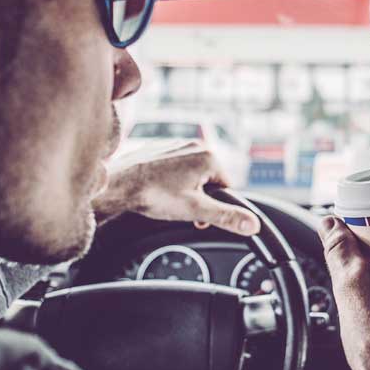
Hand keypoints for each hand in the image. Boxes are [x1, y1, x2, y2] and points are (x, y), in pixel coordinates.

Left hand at [93, 141, 258, 235]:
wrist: (117, 185)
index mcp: (209, 156)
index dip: (214, 206)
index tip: (198, 215)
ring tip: (167, 199)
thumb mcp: (196, 210)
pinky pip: (175, 168)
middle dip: (199, 198)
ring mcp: (176, 145)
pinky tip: (158, 190)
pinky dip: (170, 181)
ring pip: (191, 174)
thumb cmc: (154, 195)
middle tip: (181, 208)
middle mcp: (195, 145)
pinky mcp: (161, 148)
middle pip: (209, 180)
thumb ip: (227, 217)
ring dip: (184, 190)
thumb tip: (252, 224)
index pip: (226, 187)